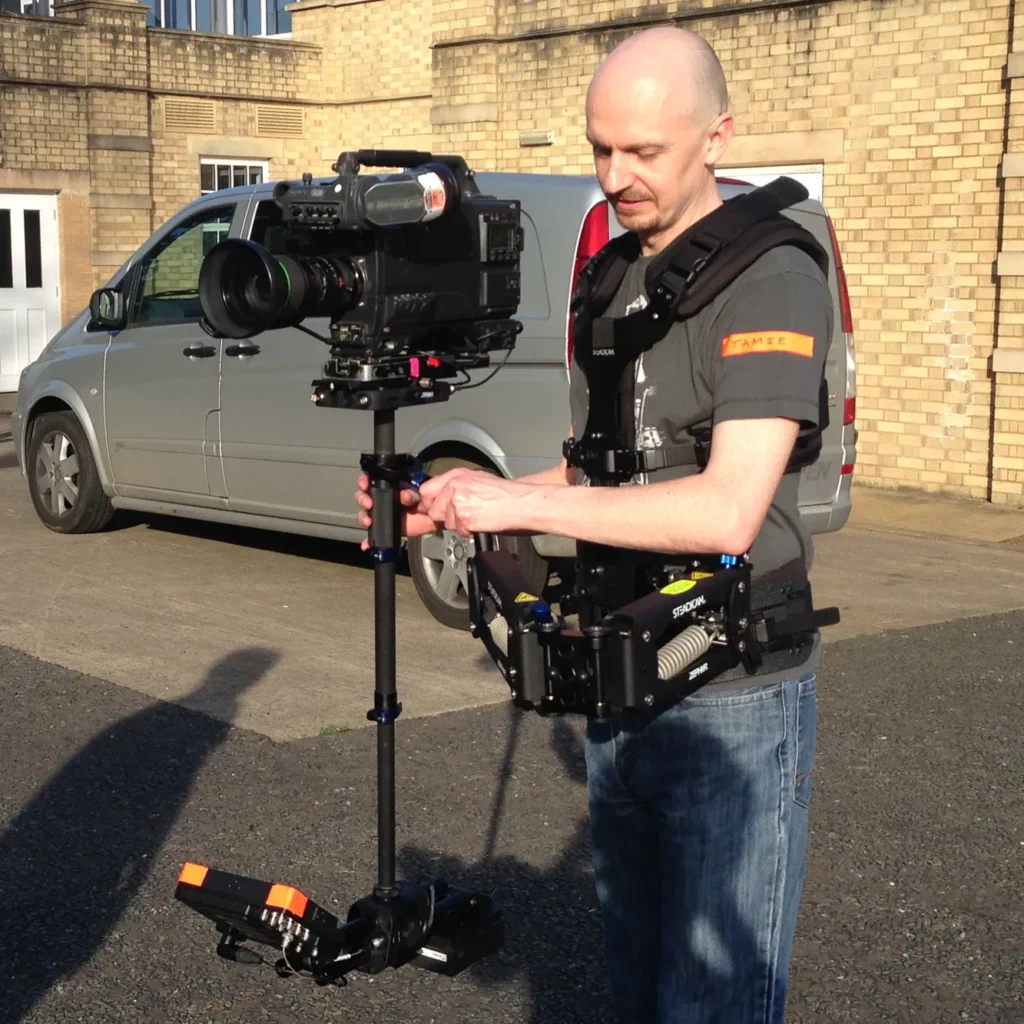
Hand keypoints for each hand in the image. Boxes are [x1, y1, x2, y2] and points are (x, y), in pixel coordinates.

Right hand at [354, 473, 437, 551]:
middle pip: (363, 497)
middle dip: (362, 499)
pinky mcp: (385, 528)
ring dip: (363, 517)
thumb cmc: (425, 502)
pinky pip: (372, 536)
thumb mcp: (420, 493)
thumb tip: (405, 495)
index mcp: (389, 487)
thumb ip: (412, 493)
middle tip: (369, 504)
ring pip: (365, 514)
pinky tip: (367, 543)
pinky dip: (368, 541)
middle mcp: (382, 499)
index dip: (364, 481)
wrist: (432, 518)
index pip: (371, 481)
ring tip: (369, 521)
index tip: (365, 484)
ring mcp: (382, 514)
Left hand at [418, 469, 535, 536]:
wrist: (521, 502)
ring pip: (446, 523)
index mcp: (457, 475)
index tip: (436, 509)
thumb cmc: (505, 493)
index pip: (426, 490)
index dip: (430, 503)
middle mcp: (455, 485)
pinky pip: (459, 531)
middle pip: (433, 510)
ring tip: (478, 517)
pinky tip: (482, 522)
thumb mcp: (477, 480)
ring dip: (460, 525)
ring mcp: (459, 502)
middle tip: (465, 515)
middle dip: (446, 517)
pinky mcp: (465, 518)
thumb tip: (439, 498)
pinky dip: (470, 532)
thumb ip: (455, 486)